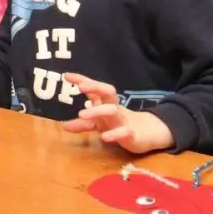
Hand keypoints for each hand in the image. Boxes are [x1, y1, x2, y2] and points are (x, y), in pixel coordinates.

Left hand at [59, 73, 174, 153]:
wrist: (148, 134)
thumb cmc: (119, 124)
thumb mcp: (100, 124)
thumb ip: (83, 124)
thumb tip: (64, 126)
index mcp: (106, 103)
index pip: (95, 89)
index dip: (82, 80)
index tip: (66, 75)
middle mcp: (114, 108)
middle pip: (107, 92)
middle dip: (94, 87)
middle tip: (80, 87)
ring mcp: (123, 120)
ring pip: (112, 111)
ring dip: (97, 111)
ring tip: (82, 114)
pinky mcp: (131, 135)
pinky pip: (124, 132)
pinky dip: (115, 134)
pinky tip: (104, 137)